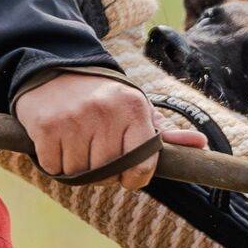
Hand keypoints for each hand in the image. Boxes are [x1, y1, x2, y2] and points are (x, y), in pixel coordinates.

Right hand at [14, 73, 205, 188]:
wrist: (55, 69)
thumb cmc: (103, 98)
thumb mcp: (136, 108)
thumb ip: (166, 132)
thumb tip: (201, 145)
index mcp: (133, 108)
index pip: (143, 163)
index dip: (136, 178)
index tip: (129, 176)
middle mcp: (105, 111)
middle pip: (108, 172)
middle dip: (104, 174)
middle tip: (98, 158)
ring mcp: (74, 119)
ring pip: (80, 174)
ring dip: (78, 170)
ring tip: (78, 147)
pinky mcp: (46, 126)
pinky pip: (55, 168)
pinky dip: (55, 165)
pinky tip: (59, 144)